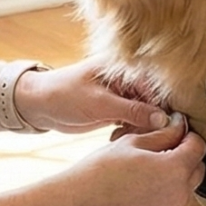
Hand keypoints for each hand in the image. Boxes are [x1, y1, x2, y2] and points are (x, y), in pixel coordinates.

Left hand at [18, 59, 173, 133]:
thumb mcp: (100, 103)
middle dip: (151, 121)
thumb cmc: (65, 94)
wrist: (40, 105)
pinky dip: (130, 131)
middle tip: (142, 136)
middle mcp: (127, 81)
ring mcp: (123, 96)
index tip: (165, 127)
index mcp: (125, 69)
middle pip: (154, 103)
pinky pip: (134, 122)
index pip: (156, 88)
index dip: (163, 108)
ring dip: (140, 128)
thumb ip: (133, 111)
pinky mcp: (116, 110)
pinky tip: (117, 136)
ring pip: (146, 115)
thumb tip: (164, 119)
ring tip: (123, 134)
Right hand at [57, 117, 205, 205]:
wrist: (77, 204)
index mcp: (175, 169)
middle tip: (160, 152)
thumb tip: (180, 126)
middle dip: (185, 159)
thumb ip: (163, 134)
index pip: (199, 147)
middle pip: (196, 171)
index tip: (177, 134)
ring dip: (173, 181)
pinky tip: (137, 194)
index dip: (189, 137)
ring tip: (143, 175)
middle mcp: (178, 196)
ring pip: (183, 191)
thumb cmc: (101, 169)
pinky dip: (160, 200)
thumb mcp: (133, 142)